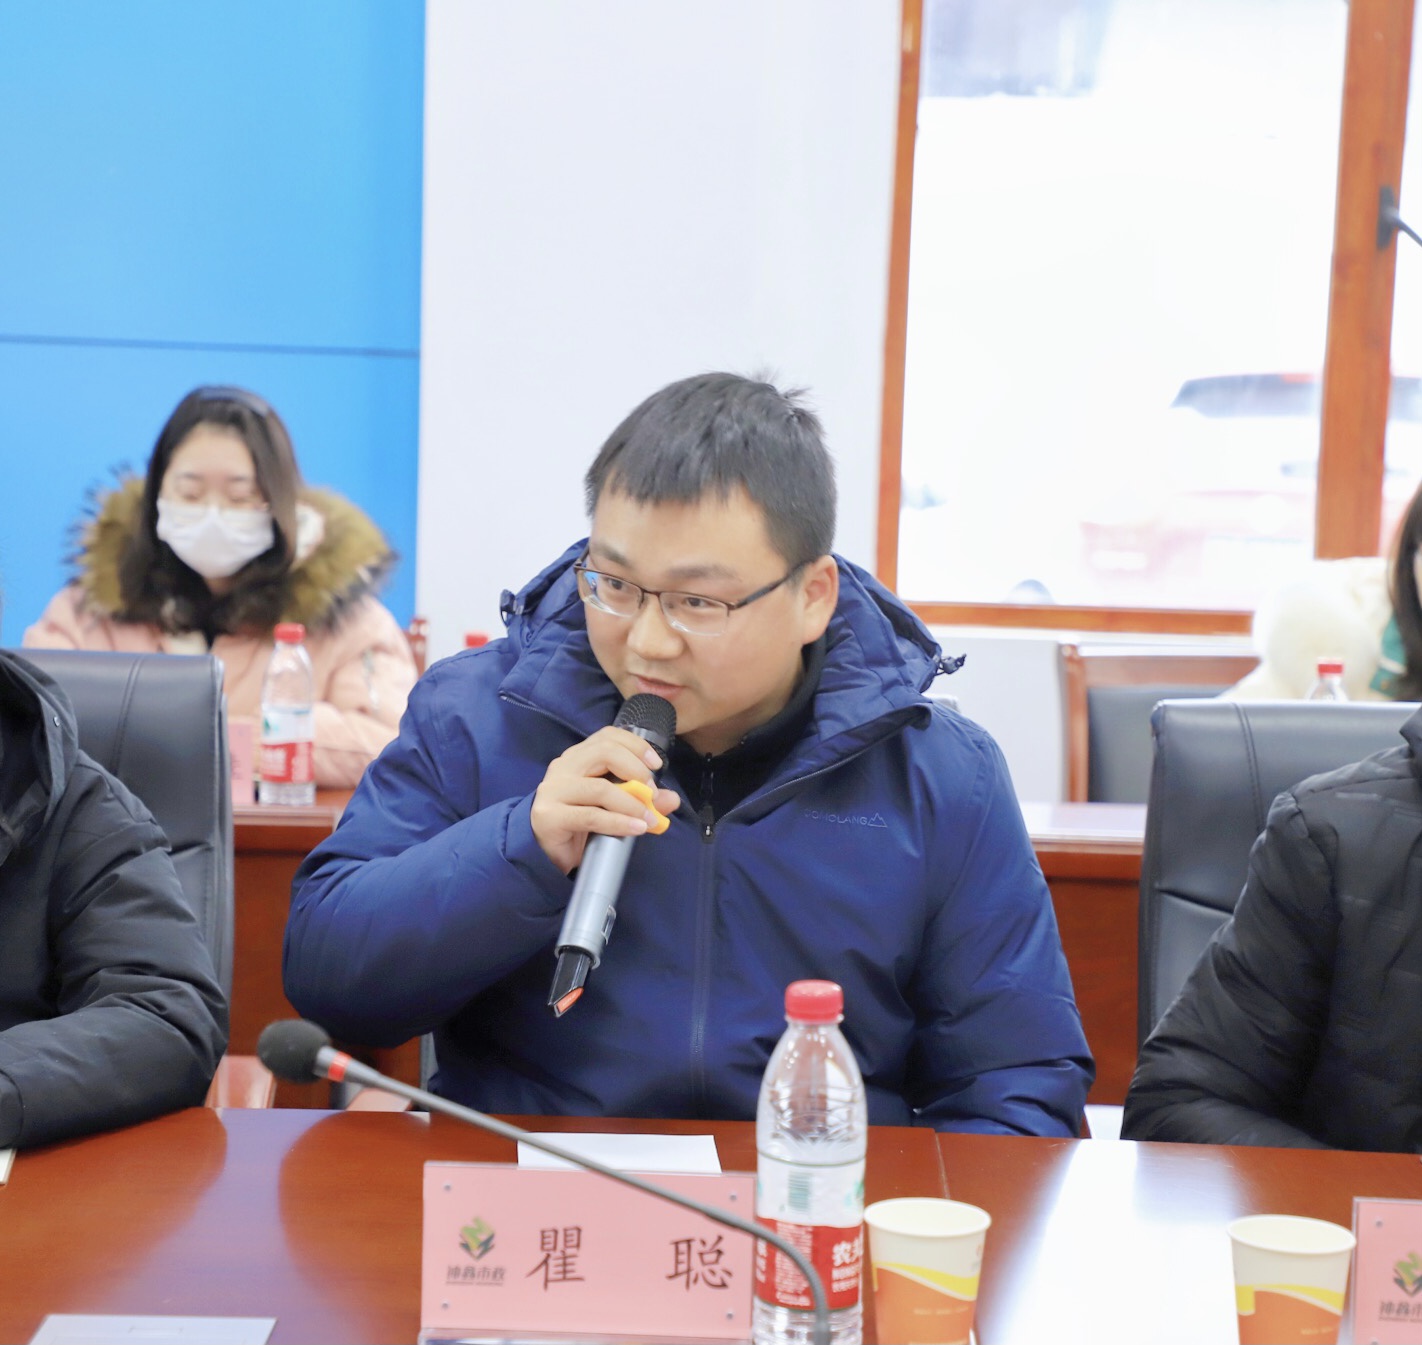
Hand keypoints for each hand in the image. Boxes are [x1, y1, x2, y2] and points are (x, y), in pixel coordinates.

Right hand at [531, 727, 681, 874]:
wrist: (546, 852)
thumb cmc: (580, 822)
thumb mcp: (614, 807)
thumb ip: (641, 799)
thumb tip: (671, 799)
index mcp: (578, 757)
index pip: (607, 736)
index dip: (635, 745)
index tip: (656, 765)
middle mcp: (563, 767)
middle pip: (604, 752)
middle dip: (636, 770)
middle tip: (652, 793)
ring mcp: (553, 790)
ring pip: (600, 788)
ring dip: (632, 803)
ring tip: (648, 818)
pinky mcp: (549, 816)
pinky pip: (591, 816)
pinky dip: (618, 822)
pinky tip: (636, 828)